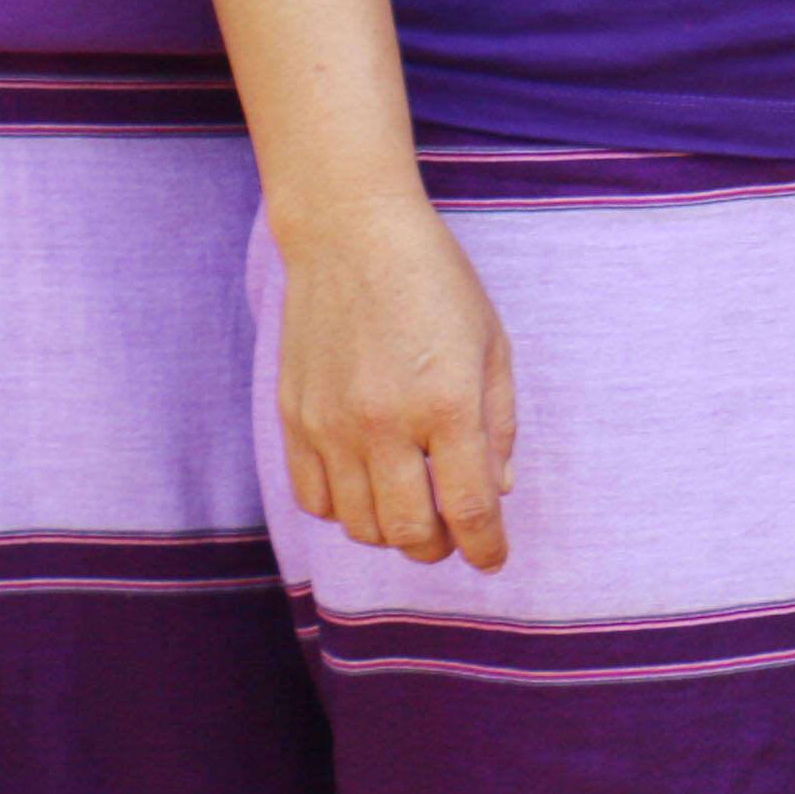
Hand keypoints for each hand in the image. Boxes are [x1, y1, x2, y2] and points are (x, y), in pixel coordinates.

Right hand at [273, 202, 519, 568]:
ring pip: (360, 526)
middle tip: (454, 532)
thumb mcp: (491, 343)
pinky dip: (344, 510)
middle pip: (411, 532)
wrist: (352, 234)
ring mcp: (333, 425)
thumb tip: (497, 492)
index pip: (468, 509)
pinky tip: (366, 485)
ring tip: (412, 506)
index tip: (493, 559)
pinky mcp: (295, 419)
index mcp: (447, 403)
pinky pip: (315, 500)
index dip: (486, 548)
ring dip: (393, 531)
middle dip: (440, 546)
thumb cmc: (435, 282)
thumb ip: (499, 423)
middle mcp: (386, 423)